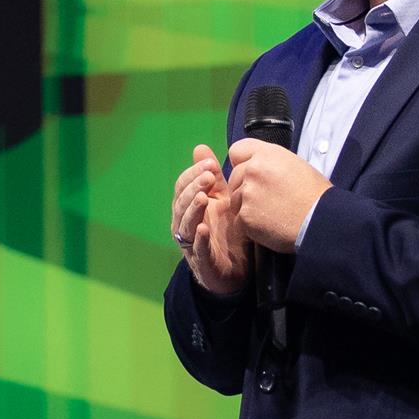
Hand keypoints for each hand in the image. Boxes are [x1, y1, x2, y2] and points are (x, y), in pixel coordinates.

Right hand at [170, 144, 249, 297]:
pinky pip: (196, 249)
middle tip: (208, 177)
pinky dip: (198, 238)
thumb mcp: (222, 200)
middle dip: (193, 188)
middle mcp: (184, 224)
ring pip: (185, 223)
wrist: (237, 270)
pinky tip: (203, 229)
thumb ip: (212, 177)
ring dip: (193, 209)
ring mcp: (191, 243)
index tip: (210, 164)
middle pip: (181, 202)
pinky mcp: (202, 261)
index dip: (193, 174)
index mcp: (188, 208)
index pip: (183, 186)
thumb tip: (200, 148)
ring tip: (202, 197)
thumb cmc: (226, 233)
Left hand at [227, 138, 330, 253]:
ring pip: (235, 200)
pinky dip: (250, 227)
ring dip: (247, 208)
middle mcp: (253, 170)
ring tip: (271, 214)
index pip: (237, 150)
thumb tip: (257, 165)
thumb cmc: (315, 195)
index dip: (242, 163)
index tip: (250, 174)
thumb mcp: (295, 165)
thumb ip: (271, 162)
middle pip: (234, 177)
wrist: (321, 220)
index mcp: (267, 154)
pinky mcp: (245, 216)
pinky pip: (238, 221)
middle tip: (266, 200)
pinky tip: (269, 226)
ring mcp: (247, 193)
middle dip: (245, 189)